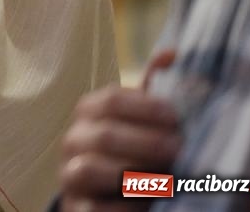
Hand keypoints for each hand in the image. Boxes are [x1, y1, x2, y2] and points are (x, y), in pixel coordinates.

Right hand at [58, 83, 180, 211]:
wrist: (107, 194)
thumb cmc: (134, 150)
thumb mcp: (143, 121)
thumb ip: (156, 91)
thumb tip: (172, 54)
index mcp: (90, 113)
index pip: (109, 100)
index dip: (144, 107)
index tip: (175, 117)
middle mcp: (74, 141)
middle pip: (103, 135)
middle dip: (145, 143)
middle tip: (178, 149)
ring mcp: (71, 176)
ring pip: (89, 169)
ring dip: (132, 174)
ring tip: (166, 179)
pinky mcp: (78, 209)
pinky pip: (95, 208)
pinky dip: (123, 207)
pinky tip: (148, 203)